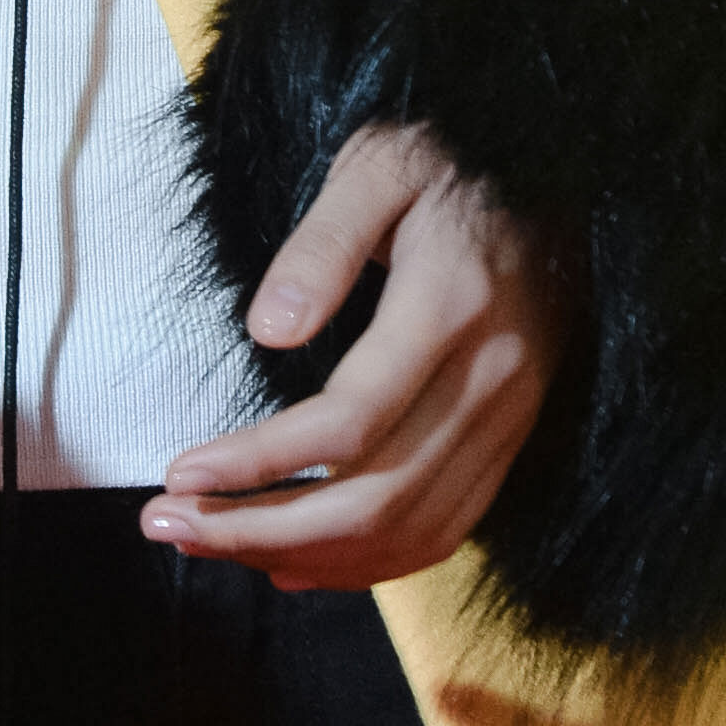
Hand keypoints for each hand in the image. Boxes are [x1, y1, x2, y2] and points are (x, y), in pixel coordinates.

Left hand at [143, 119, 557, 592]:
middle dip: (263, 527)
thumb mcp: (378, 165)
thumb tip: (268, 331)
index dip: (261, 460)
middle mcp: (492, 381)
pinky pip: (444, 529)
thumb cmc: (448, 161)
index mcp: (453, 309)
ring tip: (211, 543)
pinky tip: (294, 562)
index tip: (182, 471)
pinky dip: (367, 563)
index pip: (352, 420)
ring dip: (303, 555)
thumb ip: (323, 243)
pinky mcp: (511, 440)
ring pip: (408, 529)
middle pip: (377, 496)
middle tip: (170, 525)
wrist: (555, 175)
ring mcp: (510, 420)